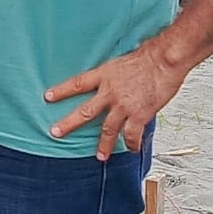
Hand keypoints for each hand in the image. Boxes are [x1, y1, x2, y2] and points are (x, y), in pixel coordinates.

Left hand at [44, 44, 184, 160]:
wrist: (165, 60)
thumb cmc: (149, 57)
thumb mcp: (123, 61)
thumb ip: (116, 75)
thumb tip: (114, 81)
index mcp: (105, 75)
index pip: (77, 84)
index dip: (61, 90)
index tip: (47, 97)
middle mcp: (110, 92)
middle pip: (85, 111)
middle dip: (68, 124)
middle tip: (55, 132)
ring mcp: (123, 105)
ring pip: (108, 130)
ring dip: (104, 145)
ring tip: (100, 156)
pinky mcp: (139, 115)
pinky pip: (132, 134)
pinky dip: (132, 144)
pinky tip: (132, 149)